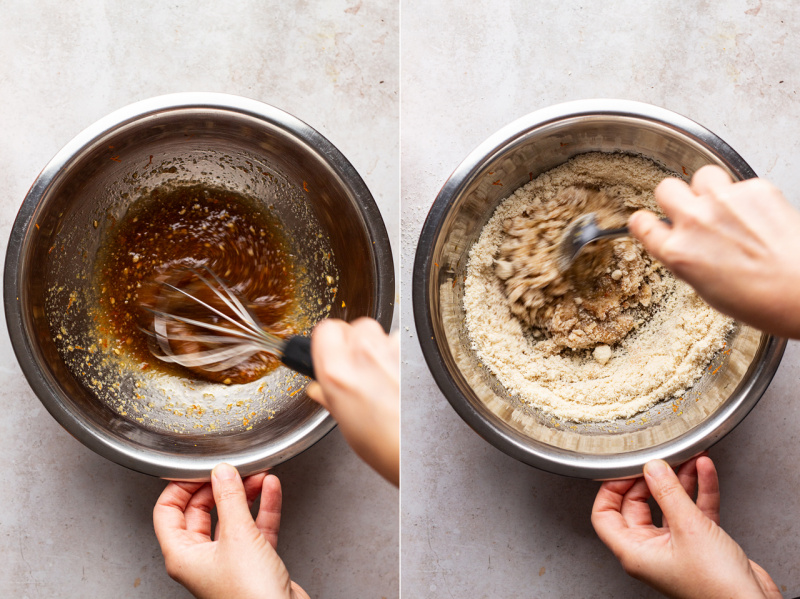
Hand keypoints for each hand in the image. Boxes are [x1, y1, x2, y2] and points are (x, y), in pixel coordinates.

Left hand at [153, 464, 308, 598]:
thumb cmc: (249, 596)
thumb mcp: (238, 536)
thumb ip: (229, 499)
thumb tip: (222, 473)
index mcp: (183, 556)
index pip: (167, 511)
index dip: (180, 486)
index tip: (197, 467)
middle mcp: (202, 559)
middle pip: (201, 511)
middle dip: (219, 487)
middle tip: (232, 469)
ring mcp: (228, 561)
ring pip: (232, 518)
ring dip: (245, 494)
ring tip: (257, 473)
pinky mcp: (254, 562)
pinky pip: (255, 527)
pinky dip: (263, 507)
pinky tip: (270, 490)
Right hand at [306, 317, 398, 485]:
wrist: (416, 450)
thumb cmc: (381, 444)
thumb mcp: (343, 420)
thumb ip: (329, 394)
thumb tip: (320, 387)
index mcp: (336, 371)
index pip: (325, 329)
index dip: (327, 340)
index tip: (330, 350)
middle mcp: (362, 355)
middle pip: (353, 326)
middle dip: (353, 342)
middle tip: (356, 365)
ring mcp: (389, 352)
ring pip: (377, 330)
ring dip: (375, 345)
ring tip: (378, 372)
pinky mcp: (411, 354)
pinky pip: (399, 342)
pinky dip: (396, 352)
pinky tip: (395, 375)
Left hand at [592, 456, 779, 598]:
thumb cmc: (717, 585)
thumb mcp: (688, 528)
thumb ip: (668, 493)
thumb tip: (652, 468)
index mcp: (635, 552)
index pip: (604, 516)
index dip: (610, 490)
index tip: (624, 470)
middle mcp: (650, 551)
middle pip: (637, 506)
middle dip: (650, 480)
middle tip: (660, 461)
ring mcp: (674, 548)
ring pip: (669, 506)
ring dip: (680, 481)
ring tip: (688, 458)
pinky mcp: (699, 546)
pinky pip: (693, 512)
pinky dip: (699, 492)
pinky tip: (705, 471)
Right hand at [628, 165, 799, 336]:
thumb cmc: (760, 299)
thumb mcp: (705, 287)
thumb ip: (687, 258)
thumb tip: (686, 244)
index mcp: (676, 252)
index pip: (642, 223)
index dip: (646, 222)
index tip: (650, 222)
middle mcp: (694, 221)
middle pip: (666, 188)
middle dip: (676, 197)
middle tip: (692, 209)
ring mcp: (724, 201)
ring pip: (703, 175)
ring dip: (710, 188)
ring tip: (728, 207)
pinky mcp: (755, 188)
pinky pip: (741, 183)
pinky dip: (748, 197)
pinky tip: (759, 217)